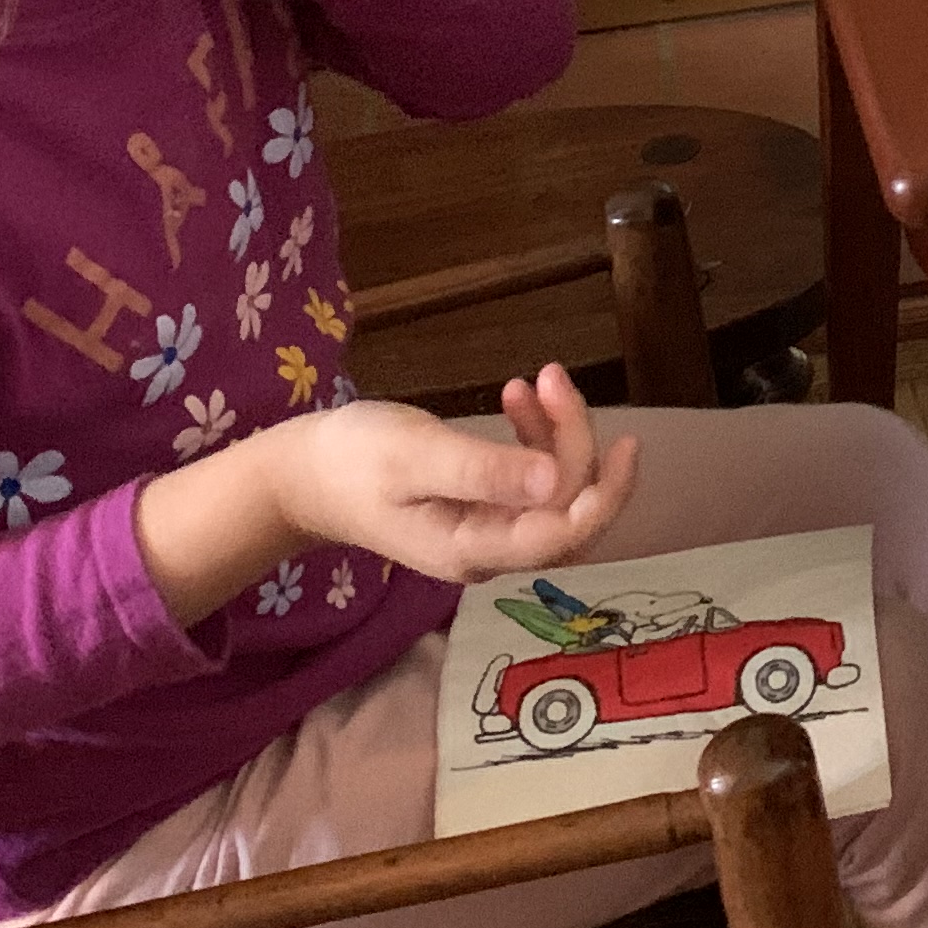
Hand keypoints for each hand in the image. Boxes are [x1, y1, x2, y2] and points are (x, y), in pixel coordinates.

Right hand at [269, 369, 642, 586]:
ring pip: (553, 490)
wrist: (302, 475)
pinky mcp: (481, 509)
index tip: (626, 444)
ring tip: (537, 378)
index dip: (604, 496)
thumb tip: (556, 483)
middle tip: (552, 376)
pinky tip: (519, 399)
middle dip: (576, 444)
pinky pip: (530, 480)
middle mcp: (489, 551)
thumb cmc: (351, 460)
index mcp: (474, 549)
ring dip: (556, 434)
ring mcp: (486, 532)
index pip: (563, 535)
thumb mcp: (415, 456)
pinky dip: (534, 438)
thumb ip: (483, 472)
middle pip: (566, 510)